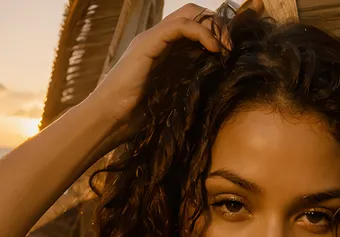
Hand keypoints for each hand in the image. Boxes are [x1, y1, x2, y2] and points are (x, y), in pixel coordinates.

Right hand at [88, 4, 226, 129]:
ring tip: (226, 47)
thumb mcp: (171, 100)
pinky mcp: (148, 44)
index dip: (215, 33)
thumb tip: (213, 95)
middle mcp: (157, 40)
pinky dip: (202, 33)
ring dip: (214, 27)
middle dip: (218, 25)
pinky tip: (214, 49)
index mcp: (163, 51)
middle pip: (194, 14)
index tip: (231, 52)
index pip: (193, 27)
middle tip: (231, 48)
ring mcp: (152, 39)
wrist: (108, 119)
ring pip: (189, 14)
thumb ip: (186, 89)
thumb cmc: (135, 118)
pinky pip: (181, 26)